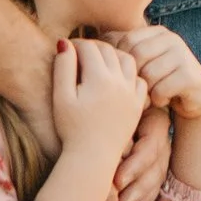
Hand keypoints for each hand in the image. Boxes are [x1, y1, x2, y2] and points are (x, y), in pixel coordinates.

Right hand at [52, 34, 147, 162]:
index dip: (75, 44)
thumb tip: (65, 43)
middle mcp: (119, 81)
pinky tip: (116, 78)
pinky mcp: (138, 104)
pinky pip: (139, 79)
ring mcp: (131, 93)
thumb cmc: (71, 128)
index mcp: (99, 78)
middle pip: (108, 50)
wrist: (92, 157)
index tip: (65, 49)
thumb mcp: (61, 97)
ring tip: (98, 61)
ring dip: (113, 54)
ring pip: (127, 60)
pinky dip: (129, 72)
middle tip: (79, 52)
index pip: (89, 47)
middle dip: (92, 46)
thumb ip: (63, 67)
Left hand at [111, 103, 174, 200]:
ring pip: (155, 183)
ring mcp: (162, 158)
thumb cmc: (114, 102)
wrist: (124, 103)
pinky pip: (153, 191)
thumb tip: (111, 147)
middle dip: (135, 191)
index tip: (116, 181)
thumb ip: (118, 124)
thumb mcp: (125, 109)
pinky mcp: (156, 171)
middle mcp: (162, 141)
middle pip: (155, 169)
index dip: (134, 166)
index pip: (151, 147)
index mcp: (155, 121)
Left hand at [118, 21, 200, 124]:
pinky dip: (158, 99)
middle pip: (137, 56)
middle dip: (135, 77)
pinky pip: (161, 89)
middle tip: (139, 89)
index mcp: (157, 32)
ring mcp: (183, 55)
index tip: (127, 78)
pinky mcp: (190, 75)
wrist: (194, 100)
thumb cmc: (159, 81)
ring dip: (146, 91)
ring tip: (151, 94)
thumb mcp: (141, 63)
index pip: (126, 41)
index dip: (122, 62)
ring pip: (149, 74)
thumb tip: (94, 40)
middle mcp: (172, 39)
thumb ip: (122, 50)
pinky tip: (163, 100)